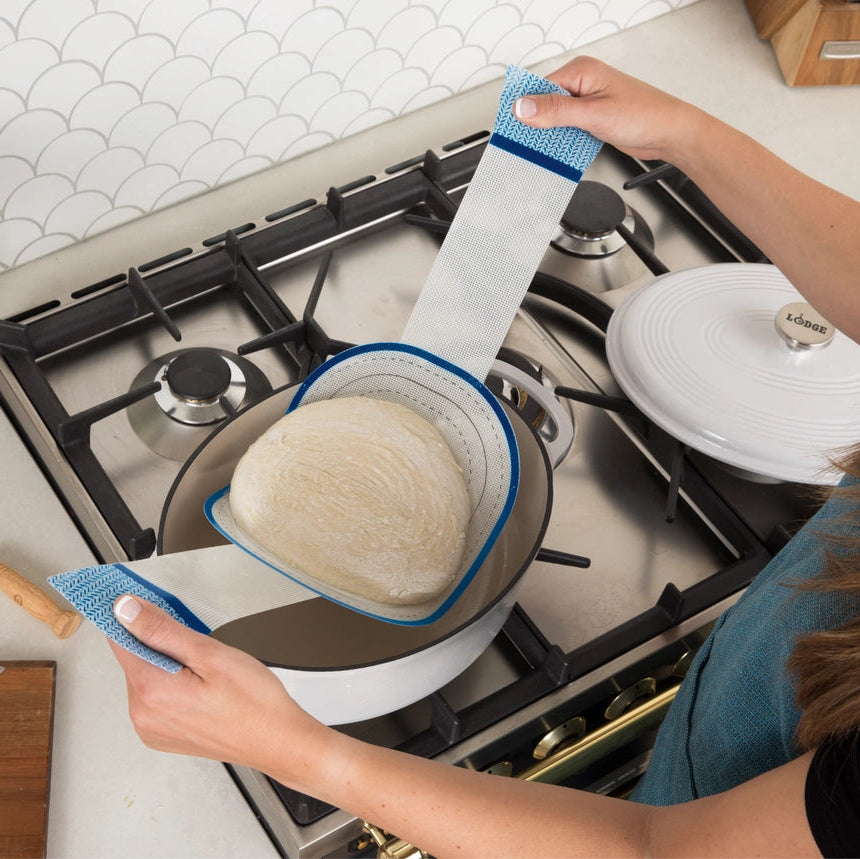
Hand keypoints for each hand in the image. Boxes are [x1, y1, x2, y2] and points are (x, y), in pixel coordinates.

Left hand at [107, 595, 324, 775]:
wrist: (276, 740)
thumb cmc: (253, 701)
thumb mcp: (211, 653)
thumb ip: (163, 630)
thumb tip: (125, 610)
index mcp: (150, 691)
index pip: (120, 640)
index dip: (135, 618)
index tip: (150, 606)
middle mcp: (142, 715)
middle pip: (135, 659)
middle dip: (160, 643)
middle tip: (199, 645)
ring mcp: (151, 728)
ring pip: (146, 676)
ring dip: (168, 664)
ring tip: (206, 671)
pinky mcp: (162, 735)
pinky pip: (155, 697)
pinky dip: (172, 684)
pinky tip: (202, 687)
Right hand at [513, 56, 702, 163]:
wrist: (669, 133)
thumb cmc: (643, 116)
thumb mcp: (593, 114)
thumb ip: (556, 111)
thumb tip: (524, 106)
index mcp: (582, 70)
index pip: (540, 88)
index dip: (525, 109)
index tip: (513, 130)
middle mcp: (583, 82)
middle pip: (545, 103)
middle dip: (536, 124)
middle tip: (526, 144)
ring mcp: (587, 100)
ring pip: (555, 118)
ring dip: (550, 134)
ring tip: (543, 150)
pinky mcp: (591, 118)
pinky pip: (567, 128)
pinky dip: (562, 140)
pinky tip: (560, 150)